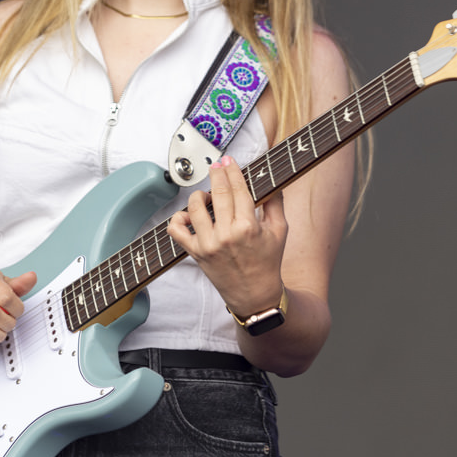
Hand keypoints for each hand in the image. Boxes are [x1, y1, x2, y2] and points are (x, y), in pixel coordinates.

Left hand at [166, 155, 286, 317]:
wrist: (256, 296)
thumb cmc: (268, 262)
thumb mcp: (280, 231)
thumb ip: (275, 203)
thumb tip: (272, 179)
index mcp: (249, 227)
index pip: (238, 189)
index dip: (232, 170)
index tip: (228, 160)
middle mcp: (227, 235)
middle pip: (217, 193)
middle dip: (216, 174)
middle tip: (217, 165)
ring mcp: (208, 245)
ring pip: (195, 207)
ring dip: (200, 196)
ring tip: (208, 197)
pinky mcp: (195, 254)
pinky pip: (176, 230)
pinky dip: (178, 219)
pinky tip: (189, 216)